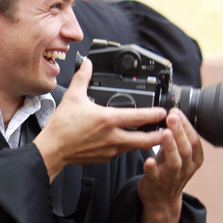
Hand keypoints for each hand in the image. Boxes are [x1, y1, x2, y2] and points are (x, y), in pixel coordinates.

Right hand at [33, 58, 167, 180]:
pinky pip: (121, 152)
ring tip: (154, 136)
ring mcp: (109, 150)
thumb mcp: (72, 97)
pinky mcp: (104, 158)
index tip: (164, 111)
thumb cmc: (62, 127)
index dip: (155, 114)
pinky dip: (128, 147)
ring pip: (135, 147)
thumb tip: (87, 64)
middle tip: (170, 131)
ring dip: (146, 142)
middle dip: (160, 136)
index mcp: (108, 120)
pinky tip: (127, 141)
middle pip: (145, 139)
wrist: (52, 151)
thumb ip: (82, 78)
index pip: (139, 117)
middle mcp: (113, 137)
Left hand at [138, 107, 203, 219]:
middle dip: (180, 131)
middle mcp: (185, 168)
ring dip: (171, 147)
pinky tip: (148, 159)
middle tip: (172, 117)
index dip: (187, 125)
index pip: (194, 140)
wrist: (161, 200)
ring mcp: (171, 177)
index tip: (177, 111)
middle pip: (186, 149)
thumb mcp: (177, 154)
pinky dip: (152, 168)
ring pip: (175, 162)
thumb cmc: (168, 172)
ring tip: (165, 133)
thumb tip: (174, 114)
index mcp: (194, 160)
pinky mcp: (156, 184)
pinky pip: (155, 176)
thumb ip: (177, 137)